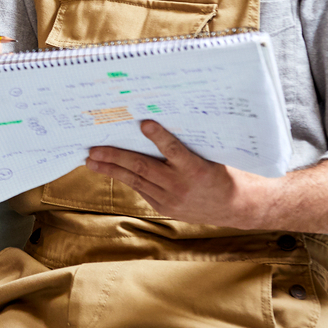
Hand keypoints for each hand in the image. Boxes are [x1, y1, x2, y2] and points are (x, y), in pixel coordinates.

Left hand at [84, 120, 267, 226]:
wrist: (235, 206)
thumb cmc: (222, 172)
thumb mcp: (210, 155)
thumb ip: (187, 143)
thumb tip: (158, 119)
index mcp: (196, 169)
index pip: (174, 150)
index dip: (159, 136)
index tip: (144, 122)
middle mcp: (181, 185)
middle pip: (144, 168)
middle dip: (115, 157)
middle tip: (93, 150)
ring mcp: (171, 199)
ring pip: (136, 180)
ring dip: (111, 169)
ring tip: (91, 161)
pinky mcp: (165, 207)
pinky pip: (141, 189)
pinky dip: (125, 177)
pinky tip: (109, 168)